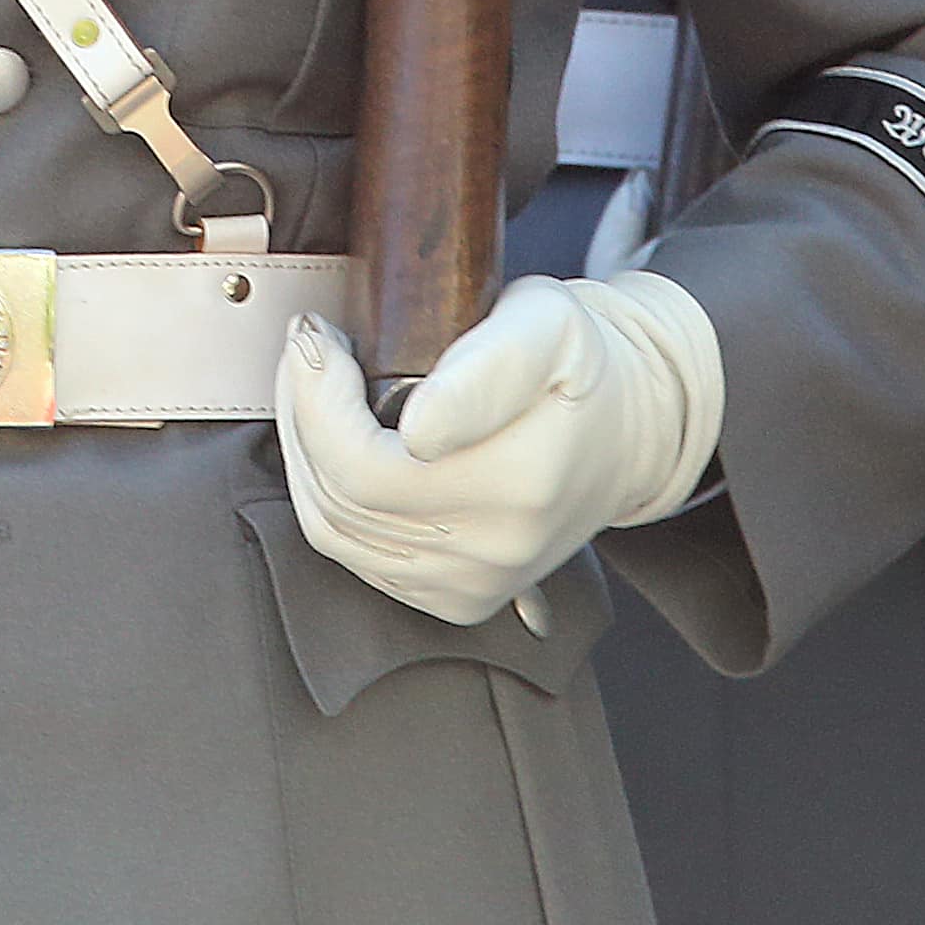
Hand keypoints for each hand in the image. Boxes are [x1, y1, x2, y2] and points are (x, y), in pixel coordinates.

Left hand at [275, 270, 723, 625]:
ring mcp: (474, 582)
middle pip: (340, 495)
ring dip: (305, 449)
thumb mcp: (549, 325)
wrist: (621, 434)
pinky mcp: (455, 600)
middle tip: (309, 346)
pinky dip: (327, 493)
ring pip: (333, 528)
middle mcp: (497, 545)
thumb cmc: (578, 368)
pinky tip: (338, 441)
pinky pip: (353, 555)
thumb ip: (488, 366)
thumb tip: (419, 426)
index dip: (318, 396)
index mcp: (519, 480)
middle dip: (302, 409)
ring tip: (314, 383)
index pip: (365, 467)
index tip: (318, 334)